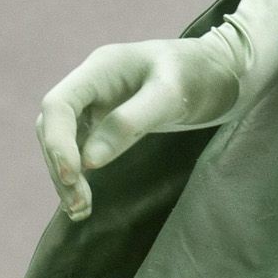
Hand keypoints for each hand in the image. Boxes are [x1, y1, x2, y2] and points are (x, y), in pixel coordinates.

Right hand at [37, 28, 255, 221]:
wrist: (223, 72)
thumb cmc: (200, 74)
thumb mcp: (172, 94)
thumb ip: (131, 122)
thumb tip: (89, 161)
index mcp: (101, 68)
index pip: (58, 105)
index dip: (57, 141)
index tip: (74, 175)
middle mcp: (91, 85)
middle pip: (54, 127)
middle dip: (61, 166)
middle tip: (80, 204)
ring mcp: (96, 104)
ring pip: (64, 143)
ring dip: (67, 177)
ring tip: (81, 210)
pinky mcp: (106, 123)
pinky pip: (82, 150)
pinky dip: (80, 176)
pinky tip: (84, 203)